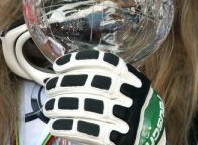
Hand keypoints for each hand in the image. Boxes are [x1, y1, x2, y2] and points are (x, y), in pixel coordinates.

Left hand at [42, 49, 165, 144]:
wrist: (149, 139)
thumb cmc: (131, 110)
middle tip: (50, 87)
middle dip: (66, 84)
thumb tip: (66, 74)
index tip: (58, 66)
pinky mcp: (118, 139)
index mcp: (132, 79)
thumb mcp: (128, 88)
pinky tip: (55, 126)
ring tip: (48, 108)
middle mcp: (131, 95)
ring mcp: (126, 118)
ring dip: (62, 106)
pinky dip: (68, 127)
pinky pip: (88, 131)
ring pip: (88, 107)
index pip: (105, 63)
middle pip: (93, 83)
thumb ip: (107, 79)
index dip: (79, 61)